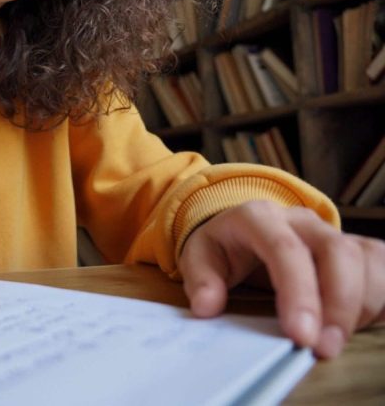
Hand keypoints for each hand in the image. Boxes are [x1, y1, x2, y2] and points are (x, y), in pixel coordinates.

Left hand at [178, 200, 384, 357]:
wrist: (242, 228)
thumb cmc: (224, 246)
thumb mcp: (200, 256)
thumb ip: (201, 280)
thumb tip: (208, 307)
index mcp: (259, 217)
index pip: (285, 248)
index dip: (298, 292)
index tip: (299, 335)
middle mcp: (301, 220)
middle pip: (336, 252)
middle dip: (337, 304)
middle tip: (323, 348)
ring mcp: (332, 231)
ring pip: (364, 260)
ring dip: (357, 307)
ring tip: (333, 343)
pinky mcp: (355, 247)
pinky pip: (380, 268)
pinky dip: (375, 299)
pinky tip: (354, 326)